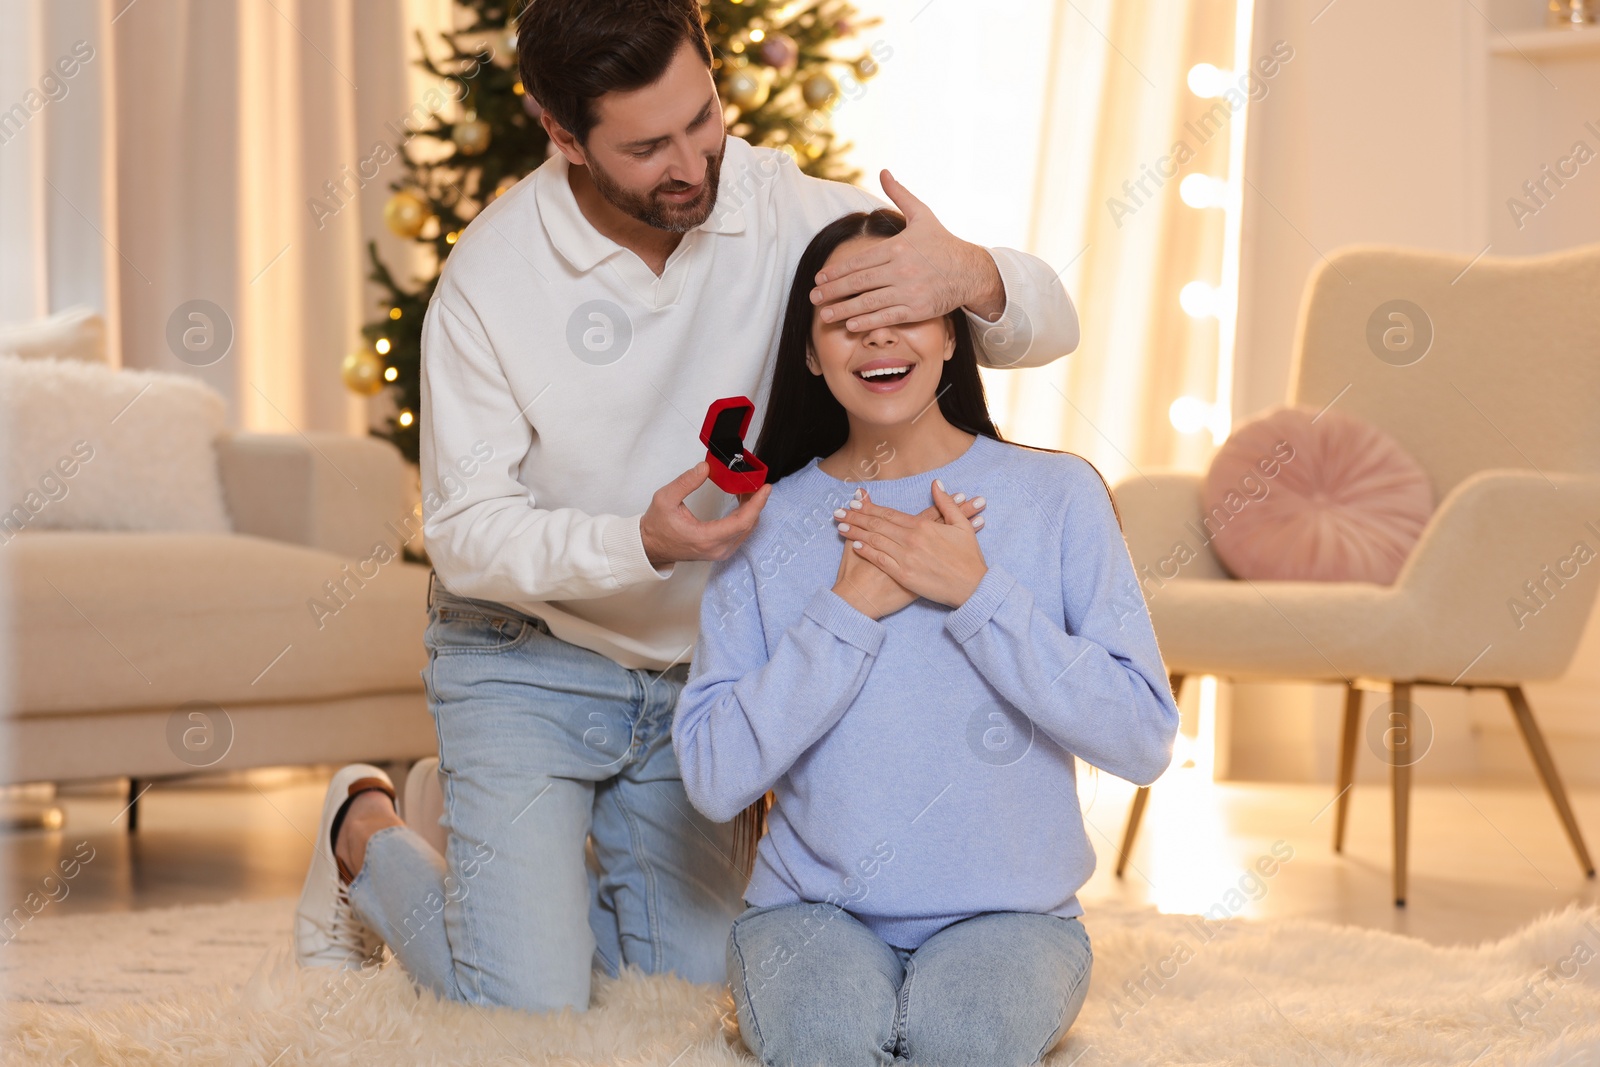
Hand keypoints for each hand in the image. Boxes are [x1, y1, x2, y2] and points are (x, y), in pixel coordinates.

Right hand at [641, 462, 771, 566]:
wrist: (650, 546)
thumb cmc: (657, 526)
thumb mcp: (665, 499)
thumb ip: (686, 482)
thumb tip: (705, 468)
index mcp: (706, 538)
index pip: (742, 521)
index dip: (757, 504)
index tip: (765, 488)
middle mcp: (718, 549)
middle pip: (748, 524)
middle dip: (755, 502)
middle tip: (754, 481)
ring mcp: (721, 552)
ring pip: (746, 529)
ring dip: (751, 508)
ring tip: (746, 488)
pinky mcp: (721, 551)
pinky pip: (740, 532)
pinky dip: (745, 515)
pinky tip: (741, 501)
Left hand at [809, 170, 1006, 330]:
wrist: (970, 270)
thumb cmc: (943, 242)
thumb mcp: (922, 215)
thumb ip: (900, 195)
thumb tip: (884, 171)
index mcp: (897, 247)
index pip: (859, 261)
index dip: (837, 271)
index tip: (820, 277)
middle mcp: (901, 270)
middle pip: (859, 282)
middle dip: (833, 291)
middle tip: (813, 297)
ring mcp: (908, 291)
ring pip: (869, 302)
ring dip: (843, 310)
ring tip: (824, 315)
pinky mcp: (917, 310)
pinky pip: (887, 317)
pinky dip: (867, 322)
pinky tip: (850, 325)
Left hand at [837, 481, 987, 607]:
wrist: (973, 587)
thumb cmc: (968, 557)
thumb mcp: (961, 525)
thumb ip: (946, 503)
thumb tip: (936, 483)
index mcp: (922, 526)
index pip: (889, 514)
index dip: (869, 507)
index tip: (854, 502)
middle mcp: (911, 540)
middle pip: (877, 525)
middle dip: (856, 517)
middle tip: (838, 512)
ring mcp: (906, 558)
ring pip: (875, 541)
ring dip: (856, 532)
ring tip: (840, 526)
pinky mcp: (904, 575)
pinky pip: (881, 560)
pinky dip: (867, 552)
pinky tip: (856, 545)